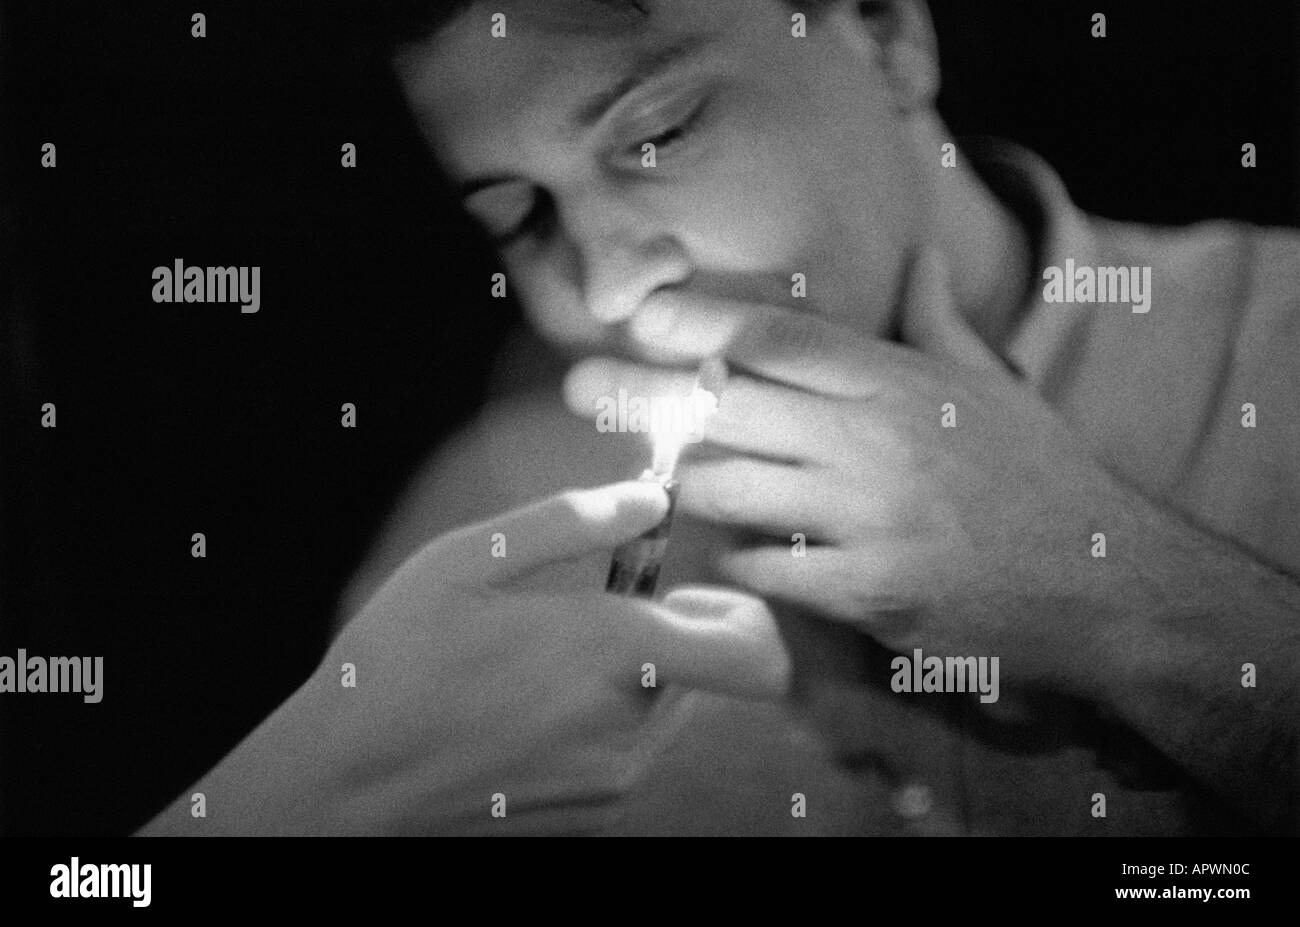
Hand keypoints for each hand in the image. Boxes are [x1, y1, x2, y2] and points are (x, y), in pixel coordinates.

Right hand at [139, 482, 789, 834]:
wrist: (348, 780)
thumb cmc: (401, 657)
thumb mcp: (469, 559)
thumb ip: (573, 521)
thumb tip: (654, 496)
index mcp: (610, 651)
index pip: (756, 650)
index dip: (745, 611)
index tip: (688, 589)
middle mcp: (630, 723)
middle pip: (713, 672)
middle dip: (679, 631)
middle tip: (602, 612)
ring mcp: (615, 776)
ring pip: (672, 707)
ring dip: (639, 673)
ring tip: (548, 660)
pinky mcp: (597, 810)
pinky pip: (636, 746)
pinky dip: (610, 714)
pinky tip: (535, 703)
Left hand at [564, 250, 1151, 696]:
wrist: (1107, 583)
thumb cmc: (1042, 477)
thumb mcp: (999, 384)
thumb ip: (939, 321)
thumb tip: (920, 253)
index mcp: (902, 381)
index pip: (779, 336)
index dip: (697, 321)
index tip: (635, 315)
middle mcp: (876, 439)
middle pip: (729, 403)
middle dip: (643, 395)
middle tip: (581, 387)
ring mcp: (870, 518)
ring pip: (730, 489)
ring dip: (692, 486)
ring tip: (675, 481)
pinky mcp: (871, 592)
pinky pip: (766, 570)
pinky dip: (743, 562)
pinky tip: (742, 556)